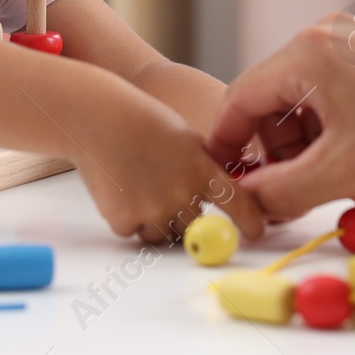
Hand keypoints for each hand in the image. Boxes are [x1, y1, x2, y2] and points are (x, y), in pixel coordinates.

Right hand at [76, 84, 266, 244]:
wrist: (99, 119)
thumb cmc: (142, 121)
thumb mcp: (185, 138)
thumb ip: (205, 165)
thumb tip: (221, 190)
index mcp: (202, 169)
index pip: (237, 203)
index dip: (250, 222)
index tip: (256, 233)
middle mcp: (182, 194)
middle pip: (193, 228)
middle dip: (181, 218)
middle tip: (161, 192)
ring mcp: (153, 210)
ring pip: (161, 235)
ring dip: (154, 222)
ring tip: (137, 186)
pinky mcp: (125, 220)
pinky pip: (132, 232)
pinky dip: (127, 218)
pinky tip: (119, 188)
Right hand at [205, 12, 354, 219]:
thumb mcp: (347, 173)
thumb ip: (283, 191)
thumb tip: (250, 203)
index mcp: (307, 52)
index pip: (240, 100)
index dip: (229, 149)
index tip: (227, 184)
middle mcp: (326, 37)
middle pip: (274, 105)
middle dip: (285, 157)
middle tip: (299, 199)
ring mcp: (354, 45)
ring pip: (310, 109)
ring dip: (318, 154)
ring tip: (354, 190)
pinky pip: (340, 103)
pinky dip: (344, 140)